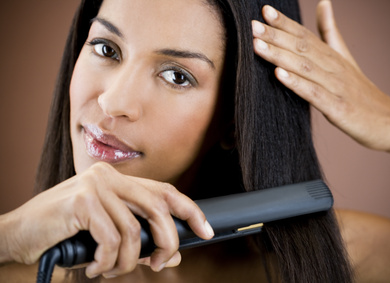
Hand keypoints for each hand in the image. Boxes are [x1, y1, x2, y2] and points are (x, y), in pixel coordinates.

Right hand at [0, 162, 213, 277]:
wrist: (18, 235)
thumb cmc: (64, 234)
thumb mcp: (107, 236)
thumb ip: (139, 240)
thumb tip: (171, 254)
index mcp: (119, 180)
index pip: (165, 191)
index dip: (190, 210)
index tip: (206, 230)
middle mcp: (110, 177)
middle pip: (158, 208)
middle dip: (166, 242)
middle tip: (158, 263)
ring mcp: (96, 185)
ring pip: (134, 230)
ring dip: (126, 261)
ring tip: (110, 269)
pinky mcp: (82, 199)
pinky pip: (111, 239)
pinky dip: (107, 261)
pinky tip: (93, 266)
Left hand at [252, 1, 389, 167]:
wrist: (388, 121)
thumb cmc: (360, 92)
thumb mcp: (345, 59)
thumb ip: (330, 33)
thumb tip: (323, 3)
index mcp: (332, 56)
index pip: (305, 35)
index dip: (284, 23)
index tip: (264, 11)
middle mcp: (333, 67)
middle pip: (301, 47)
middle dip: (275, 36)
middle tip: (252, 26)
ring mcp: (336, 86)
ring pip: (304, 67)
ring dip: (279, 55)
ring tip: (258, 45)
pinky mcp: (337, 107)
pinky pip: (314, 93)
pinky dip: (296, 83)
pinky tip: (279, 75)